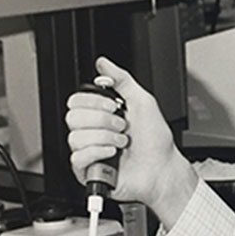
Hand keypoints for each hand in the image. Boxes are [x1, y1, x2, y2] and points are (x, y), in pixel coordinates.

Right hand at [65, 57, 197, 227]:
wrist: (162, 169)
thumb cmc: (155, 142)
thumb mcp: (143, 101)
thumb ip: (121, 80)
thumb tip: (103, 63)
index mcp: (101, 115)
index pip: (76, 101)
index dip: (93, 102)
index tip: (114, 106)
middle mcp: (92, 132)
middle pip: (72, 117)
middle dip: (103, 120)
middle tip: (122, 126)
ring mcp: (89, 152)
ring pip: (75, 138)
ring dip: (105, 138)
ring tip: (121, 143)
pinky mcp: (87, 171)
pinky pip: (77, 158)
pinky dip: (98, 153)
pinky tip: (112, 154)